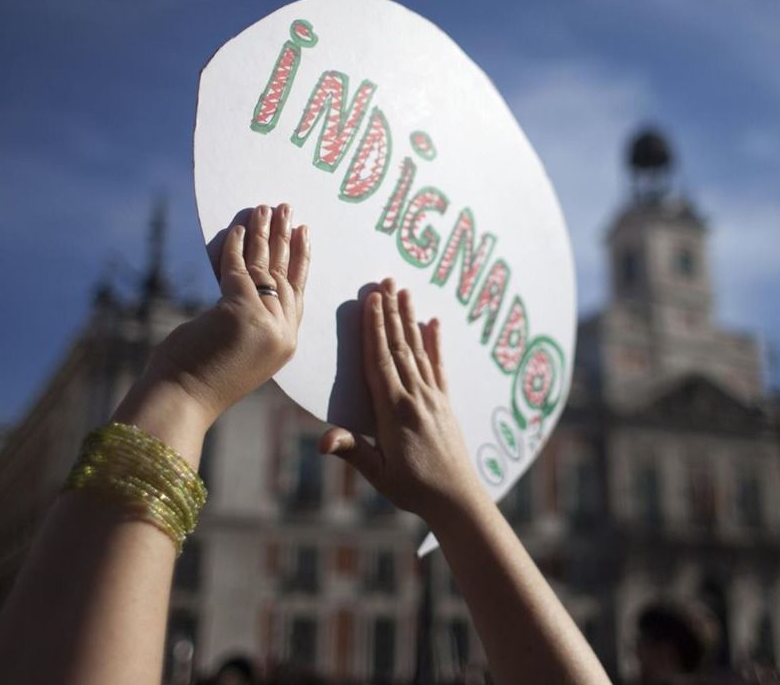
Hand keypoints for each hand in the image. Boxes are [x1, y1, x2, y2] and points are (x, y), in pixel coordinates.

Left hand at [140, 204, 309, 425]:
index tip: (305, 233)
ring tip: (266, 208)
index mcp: (284, 344)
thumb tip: (239, 279)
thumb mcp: (235, 346)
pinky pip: (238, 268)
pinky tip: (237, 227)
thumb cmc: (198, 378)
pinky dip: (235, 245)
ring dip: (264, 233)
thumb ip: (248, 318)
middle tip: (289, 209)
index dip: (301, 261)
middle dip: (287, 239)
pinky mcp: (239, 312)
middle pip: (286, 275)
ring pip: (266, 267)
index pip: (297, 293)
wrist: (182, 400)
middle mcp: (281, 333)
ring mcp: (264, 323)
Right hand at [320, 280, 484, 523]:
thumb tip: (322, 440)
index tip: (371, 299)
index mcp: (394, 411)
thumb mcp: (378, 474)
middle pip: (399, 347)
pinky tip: (435, 323)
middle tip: (386, 281)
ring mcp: (433, 398)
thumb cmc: (413, 489)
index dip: (374, 328)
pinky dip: (435, 343)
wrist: (457, 499)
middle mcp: (415, 398)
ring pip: (418, 351)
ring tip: (405, 291)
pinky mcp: (445, 404)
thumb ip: (352, 451)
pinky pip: (439, 367)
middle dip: (391, 313)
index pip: (380, 361)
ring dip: (410, 319)